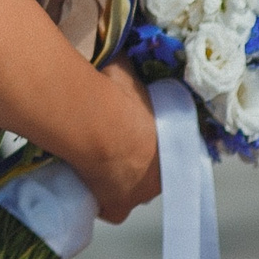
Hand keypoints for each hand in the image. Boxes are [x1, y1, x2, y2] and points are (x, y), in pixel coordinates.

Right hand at [90, 61, 162, 222]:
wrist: (97, 124)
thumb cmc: (118, 96)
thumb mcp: (127, 73)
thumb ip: (127, 69)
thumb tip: (118, 48)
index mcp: (174, 143)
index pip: (166, 148)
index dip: (148, 142)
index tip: (130, 133)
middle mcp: (164, 173)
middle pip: (150, 171)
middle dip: (134, 160)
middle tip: (109, 144)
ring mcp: (141, 193)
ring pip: (130, 189)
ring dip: (116, 179)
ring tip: (92, 160)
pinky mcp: (118, 207)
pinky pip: (109, 209)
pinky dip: (99, 201)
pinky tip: (84, 187)